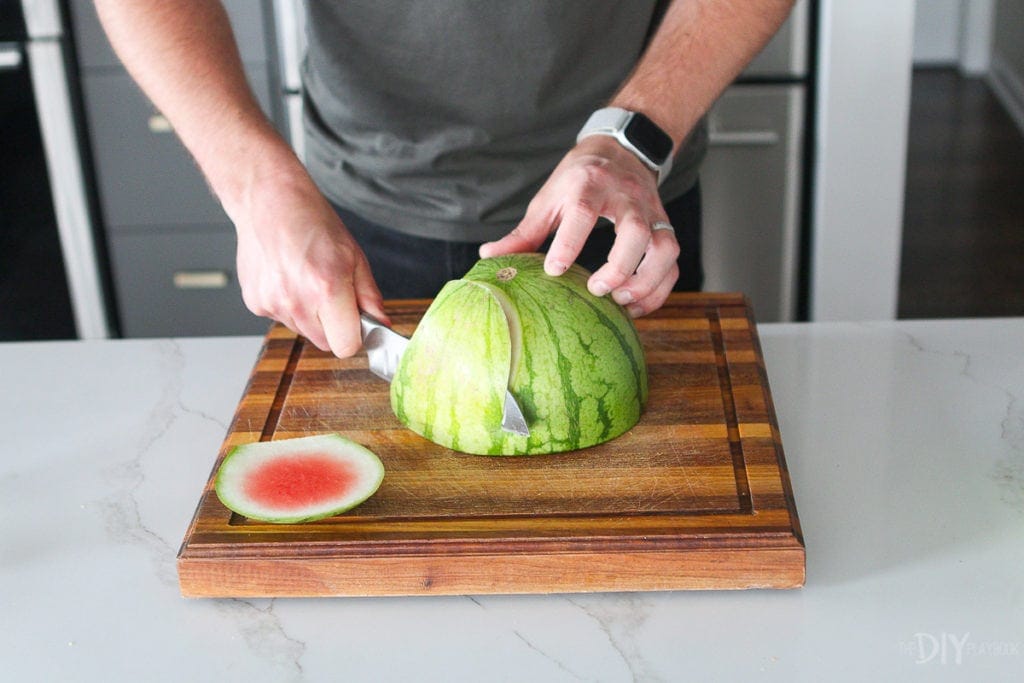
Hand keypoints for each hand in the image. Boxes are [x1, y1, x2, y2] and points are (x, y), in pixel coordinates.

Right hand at [230, 167, 388, 357]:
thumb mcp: (354, 255)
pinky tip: (287, 278)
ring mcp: (273, 304)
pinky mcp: (255, 303)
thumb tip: (382, 324)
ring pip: (303, 331)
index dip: (354, 336)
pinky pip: (281, 319)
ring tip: (306, 279)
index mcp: (328, 289)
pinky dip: (288, 305)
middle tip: (331, 293)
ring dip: (310, 315)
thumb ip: (369, 296)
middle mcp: (297, 302)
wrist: (268, 201)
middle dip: (333, 326)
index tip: (356, 322)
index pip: (346, 346)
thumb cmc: (312, 222)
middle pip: (325, 343)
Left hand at [479, 135, 679, 316]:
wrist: (622, 151)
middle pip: (636, 231)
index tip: (555, 271)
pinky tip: (636, 305)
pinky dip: (659, 287)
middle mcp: (625, 197)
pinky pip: (672, 261)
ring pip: (663, 247)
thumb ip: (525, 232)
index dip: (570, 243)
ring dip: (645, 280)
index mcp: (589, 185)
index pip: (584, 212)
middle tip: (597, 290)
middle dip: (619, 266)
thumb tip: (490, 257)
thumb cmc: (579, 178)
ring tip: (621, 301)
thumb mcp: (548, 198)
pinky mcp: (664, 226)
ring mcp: (650, 211)